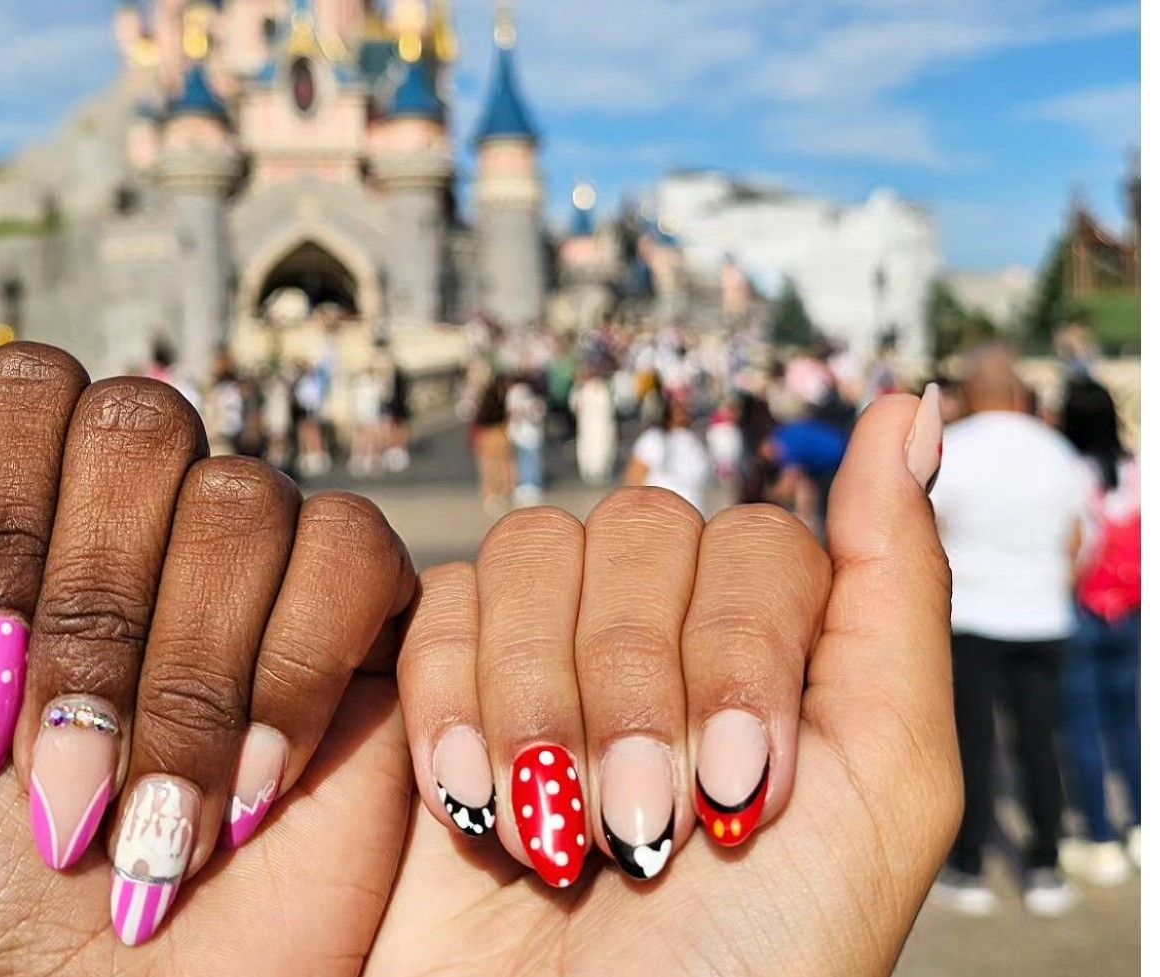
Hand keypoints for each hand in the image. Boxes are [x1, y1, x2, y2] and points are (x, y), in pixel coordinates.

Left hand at [0, 199, 416, 974]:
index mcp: (34, 506)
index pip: (19, 393)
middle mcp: (155, 511)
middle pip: (137, 430)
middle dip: (86, 620)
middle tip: (57, 778)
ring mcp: (266, 554)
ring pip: (241, 500)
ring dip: (181, 683)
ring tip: (156, 818)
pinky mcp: (371, 608)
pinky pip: (348, 555)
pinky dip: (286, 683)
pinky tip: (252, 787)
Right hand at [376, 391, 958, 975]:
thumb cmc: (750, 963)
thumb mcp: (880, 788)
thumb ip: (896, 591)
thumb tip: (913, 406)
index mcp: (779, 653)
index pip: (757, 541)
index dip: (737, 656)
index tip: (738, 796)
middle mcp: (666, 636)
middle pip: (640, 529)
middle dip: (632, 690)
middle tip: (637, 829)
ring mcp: (551, 654)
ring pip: (531, 551)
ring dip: (541, 704)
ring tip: (553, 834)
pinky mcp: (444, 686)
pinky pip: (436, 609)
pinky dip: (452, 708)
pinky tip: (472, 809)